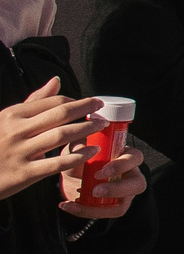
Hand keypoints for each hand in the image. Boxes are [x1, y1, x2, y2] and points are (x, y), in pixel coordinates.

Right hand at [0, 79, 102, 202]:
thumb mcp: (6, 119)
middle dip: (86, 109)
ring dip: (86, 129)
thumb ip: (33, 101)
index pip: (52, 102)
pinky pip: (56, 164)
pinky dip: (77, 156)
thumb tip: (56, 80)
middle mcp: (16, 131)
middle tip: (103, 109)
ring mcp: (20, 152)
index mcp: (13, 115)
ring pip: (60, 135)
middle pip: (60, 115)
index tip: (92, 103)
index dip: (76, 101)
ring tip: (102, 126)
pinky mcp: (24, 174)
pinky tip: (92, 151)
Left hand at [59, 143, 143, 221]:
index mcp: (126, 156)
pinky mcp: (113, 207)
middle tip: (95, 191)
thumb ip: (76, 146)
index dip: (122, 165)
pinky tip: (67, 205)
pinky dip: (85, 211)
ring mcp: (124, 194)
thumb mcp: (76, 148)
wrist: (73, 177)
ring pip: (123, 205)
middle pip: (138, 184)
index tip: (101, 171)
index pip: (135, 158)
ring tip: (76, 202)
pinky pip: (105, 214)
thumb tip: (79, 147)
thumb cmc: (82, 158)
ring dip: (100, 207)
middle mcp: (130, 176)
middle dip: (117, 189)